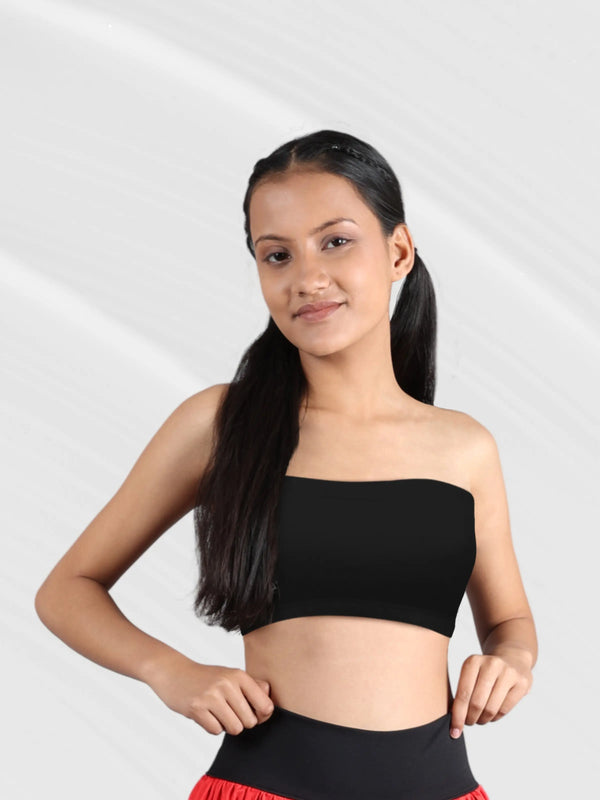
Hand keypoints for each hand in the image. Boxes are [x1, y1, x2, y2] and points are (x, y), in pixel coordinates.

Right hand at [145, 654, 274, 734]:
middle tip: (228, 712)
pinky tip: (205, 714)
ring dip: (227, 726)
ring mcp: (211, 696)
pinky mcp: (197, 709)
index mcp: (238, 675)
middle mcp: (227, 684)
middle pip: (250, 722)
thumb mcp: (229, 674)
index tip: (252, 713)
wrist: (173, 671)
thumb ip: (252, 687)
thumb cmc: (205, 677)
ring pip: (235, 728)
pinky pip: (216, 731)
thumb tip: (269, 707)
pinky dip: (212, 727)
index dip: (261, 716)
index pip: (265, 706)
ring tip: (217, 713)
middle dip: (241, 722)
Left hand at [449, 652, 532, 737]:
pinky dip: (495, 717)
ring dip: (483, 719)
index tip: (454, 731)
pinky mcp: (522, 683)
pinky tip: (492, 715)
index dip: (458, 715)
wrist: (512, 658)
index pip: (463, 694)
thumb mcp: (471, 673)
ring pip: (491, 708)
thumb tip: (454, 720)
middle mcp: (491, 664)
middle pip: (477, 703)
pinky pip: (505, 709)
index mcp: (473, 661)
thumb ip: (462, 692)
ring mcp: (508, 673)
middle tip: (469, 722)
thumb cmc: (486, 672)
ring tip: (480, 719)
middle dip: (470, 718)